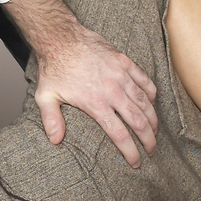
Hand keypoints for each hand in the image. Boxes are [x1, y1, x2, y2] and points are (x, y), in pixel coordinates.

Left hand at [32, 23, 158, 167]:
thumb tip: (55, 141)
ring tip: (154, 131)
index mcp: (95, 103)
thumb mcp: (46, 96)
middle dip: (148, 139)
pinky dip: (152, 94)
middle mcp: (112, 91)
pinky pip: (145, 81)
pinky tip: (152, 103)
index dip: (130, 151)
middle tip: (151, 150)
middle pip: (138, 121)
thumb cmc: (53, 68)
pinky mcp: (125, 62)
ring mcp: (121, 75)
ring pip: (145, 102)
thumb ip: (51, 120)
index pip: (119, 134)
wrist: (61, 38)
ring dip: (153, 120)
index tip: (136, 162)